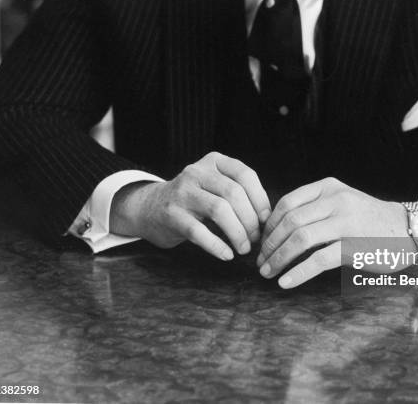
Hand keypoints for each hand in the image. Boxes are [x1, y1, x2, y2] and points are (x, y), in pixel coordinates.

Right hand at [110, 152, 270, 259]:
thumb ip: (239, 194)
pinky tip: (227, 255)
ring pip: (219, 210)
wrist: (149, 208)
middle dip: (250, 220)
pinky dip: (217, 246)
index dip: (260, 198)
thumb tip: (268, 219)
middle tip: (255, 240)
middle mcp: (197, 172)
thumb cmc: (194, 201)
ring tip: (244, 249)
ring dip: (237, 233)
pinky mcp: (171, 214)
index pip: (245, 174)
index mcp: (214, 162)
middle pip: (234, 193)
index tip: (266, 220)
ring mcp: (182, 192)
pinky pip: (199, 231)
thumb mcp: (215, 186)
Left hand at [257, 177, 409, 288]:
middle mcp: (336, 200)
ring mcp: (346, 222)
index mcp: (328, 187)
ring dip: (279, 258)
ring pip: (300, 238)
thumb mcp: (341, 201)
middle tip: (260, 262)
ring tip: (268, 273)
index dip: (269, 225)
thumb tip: (276, 230)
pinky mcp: (355, 245)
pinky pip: (319, 259)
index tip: (262, 242)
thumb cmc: (368, 219)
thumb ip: (313, 208)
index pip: (287, 202)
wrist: (408, 229)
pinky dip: (298, 272)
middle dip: (270, 244)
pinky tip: (286, 282)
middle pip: (290, 221)